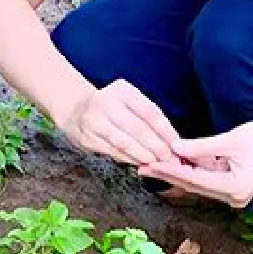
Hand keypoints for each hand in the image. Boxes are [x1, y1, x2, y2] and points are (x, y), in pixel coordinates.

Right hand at [60, 81, 182, 167]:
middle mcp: (106, 103)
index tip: (178, 144)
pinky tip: (140, 163)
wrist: (74, 110)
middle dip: (156, 146)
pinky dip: (129, 159)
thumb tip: (172, 140)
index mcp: (121, 90)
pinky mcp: (87, 138)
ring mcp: (94, 121)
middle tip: (170, 159)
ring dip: (143, 155)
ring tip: (158, 164)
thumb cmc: (110, 107)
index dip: (165, 130)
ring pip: (124, 142)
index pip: (149, 111)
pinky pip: (113, 151)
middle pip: (137, 128)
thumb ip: (146, 116)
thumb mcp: (127, 100)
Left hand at [138, 119, 252, 207]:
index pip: (194, 179)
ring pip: (199, 184)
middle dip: (169, 174)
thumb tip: (173, 148)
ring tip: (152, 165)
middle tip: (142, 166)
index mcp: (235, 188)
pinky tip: (173, 164)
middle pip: (194, 185)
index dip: (170, 171)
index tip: (149, 164)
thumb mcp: (231, 139)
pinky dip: (192, 171)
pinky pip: (208, 180)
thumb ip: (200, 147)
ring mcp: (235, 196)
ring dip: (178, 173)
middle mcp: (234, 198)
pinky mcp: (234, 188)